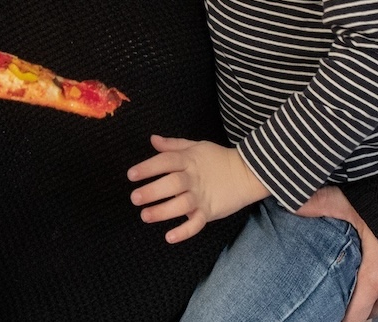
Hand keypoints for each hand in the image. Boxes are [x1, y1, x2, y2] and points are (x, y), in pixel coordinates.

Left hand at [126, 135, 268, 242]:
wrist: (246, 173)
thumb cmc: (216, 159)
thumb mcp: (195, 146)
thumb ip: (173, 145)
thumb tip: (152, 139)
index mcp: (188, 160)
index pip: (166, 161)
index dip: (148, 167)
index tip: (131, 175)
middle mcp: (193, 178)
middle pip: (172, 184)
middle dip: (152, 191)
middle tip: (135, 198)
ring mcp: (202, 196)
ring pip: (181, 205)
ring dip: (162, 212)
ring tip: (145, 216)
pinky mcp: (209, 211)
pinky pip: (196, 223)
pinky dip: (184, 231)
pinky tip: (169, 237)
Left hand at [298, 186, 377, 321]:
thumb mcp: (355, 205)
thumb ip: (323, 205)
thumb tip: (293, 204)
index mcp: (375, 278)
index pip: (354, 317)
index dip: (342, 316)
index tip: (333, 310)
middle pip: (369, 310)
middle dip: (360, 300)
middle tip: (353, 282)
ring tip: (377, 272)